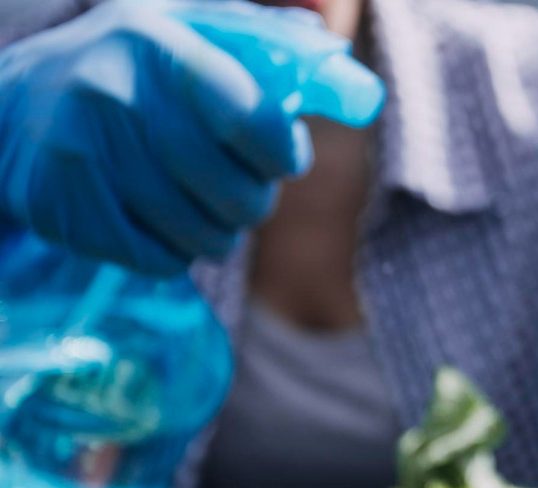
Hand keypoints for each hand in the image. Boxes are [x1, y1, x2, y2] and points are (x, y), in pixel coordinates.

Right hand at [0, 0, 383, 273]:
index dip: (285, 156)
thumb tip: (366, 98)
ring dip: (214, 231)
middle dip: (251, 202)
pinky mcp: (61, 207)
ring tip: (193, 201)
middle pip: (236, 197)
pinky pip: (159, 262)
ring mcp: (82, 154)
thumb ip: (287, 58)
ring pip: (201, 238)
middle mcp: (117, 94)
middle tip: (235, 186)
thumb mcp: (207, 38)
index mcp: (166, 46)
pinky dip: (173, 252)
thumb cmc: (146, 72)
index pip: (259, 125)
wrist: (23, 102)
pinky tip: (155, 218)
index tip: (281, 158)